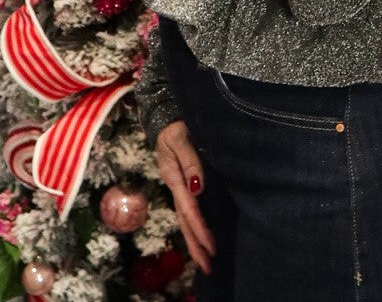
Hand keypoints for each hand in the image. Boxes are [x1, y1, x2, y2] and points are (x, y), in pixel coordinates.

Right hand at [156, 121, 215, 273]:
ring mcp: (180, 187)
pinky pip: (189, 210)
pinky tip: (202, 236)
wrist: (166, 120)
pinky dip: (195, 227)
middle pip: (185, 222)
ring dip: (195, 240)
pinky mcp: (185, 184)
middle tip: (208, 267)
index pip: (189, 209)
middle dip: (195, 245)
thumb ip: (190, 160)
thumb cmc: (174, 127)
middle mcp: (177, 187)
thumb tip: (198, 186)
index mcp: (175, 178)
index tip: (211, 246)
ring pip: (186, 219)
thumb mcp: (180, 138)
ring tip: (206, 261)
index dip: (199, 228)